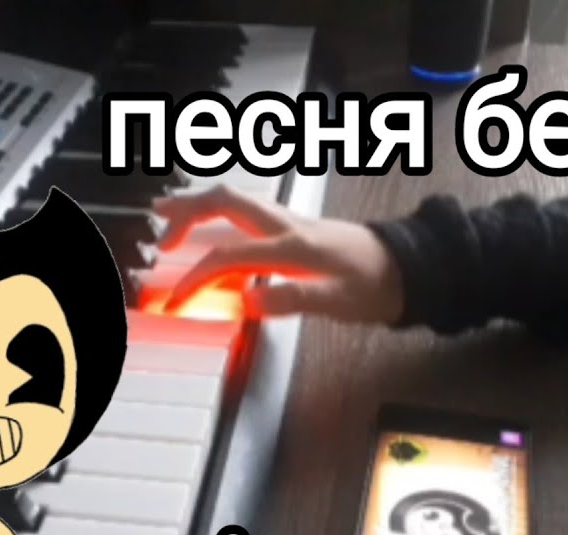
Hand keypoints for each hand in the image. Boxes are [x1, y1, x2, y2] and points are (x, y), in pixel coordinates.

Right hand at [154, 185, 403, 323]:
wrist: (409, 269)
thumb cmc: (375, 286)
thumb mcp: (337, 302)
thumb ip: (292, 299)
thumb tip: (248, 301)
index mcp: (291, 246)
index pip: (228, 255)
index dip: (196, 279)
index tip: (174, 302)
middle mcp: (286, 225)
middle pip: (225, 202)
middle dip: (186, 212)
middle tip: (158, 229)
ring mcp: (291, 221)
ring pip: (235, 199)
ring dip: (200, 203)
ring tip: (170, 212)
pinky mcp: (296, 226)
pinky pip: (248, 209)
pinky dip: (221, 211)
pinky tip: (215, 223)